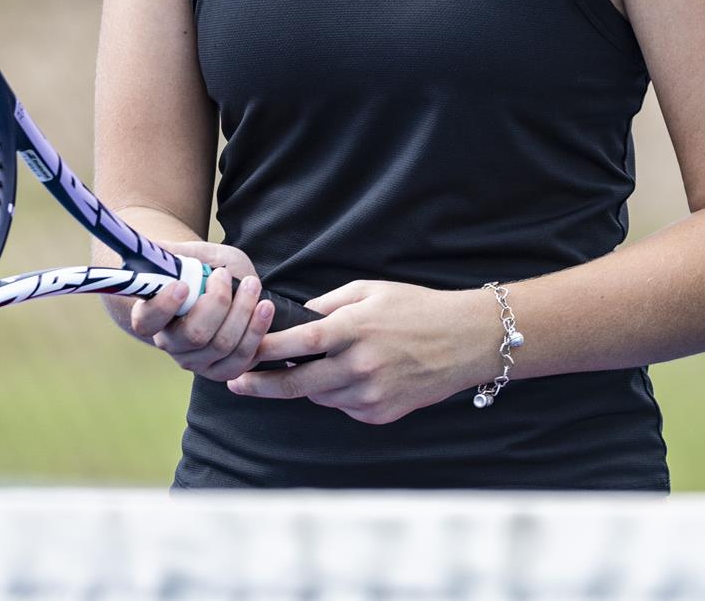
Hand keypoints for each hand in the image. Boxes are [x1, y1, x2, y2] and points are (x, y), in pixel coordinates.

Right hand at [125, 240, 278, 381]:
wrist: (222, 289)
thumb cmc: (203, 269)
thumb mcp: (191, 255)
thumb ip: (174, 253)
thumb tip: (155, 245)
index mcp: (152, 317)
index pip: (148, 320)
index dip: (164, 306)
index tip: (183, 285)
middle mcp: (172, 344)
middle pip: (195, 335)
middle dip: (218, 302)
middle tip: (224, 275)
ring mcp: (197, 361)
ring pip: (223, 345)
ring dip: (243, 311)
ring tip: (253, 283)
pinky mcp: (224, 369)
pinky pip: (242, 358)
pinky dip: (257, 331)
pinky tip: (265, 307)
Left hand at [227, 281, 496, 425]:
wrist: (466, 340)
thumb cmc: (418, 309)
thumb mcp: (372, 291)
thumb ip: (330, 304)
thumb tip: (297, 319)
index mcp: (354, 329)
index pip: (297, 344)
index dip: (265, 350)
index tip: (243, 351)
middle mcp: (360, 365)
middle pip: (296, 384)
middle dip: (261, 384)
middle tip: (238, 382)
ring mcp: (371, 393)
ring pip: (319, 398)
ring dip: (307, 386)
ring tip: (315, 367)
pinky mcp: (381, 414)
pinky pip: (344, 407)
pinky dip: (338, 395)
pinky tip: (353, 376)